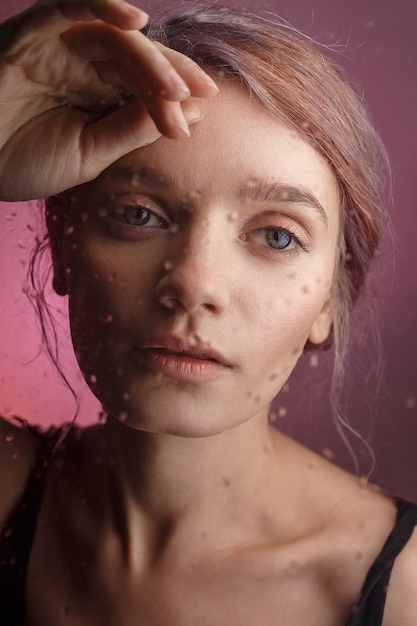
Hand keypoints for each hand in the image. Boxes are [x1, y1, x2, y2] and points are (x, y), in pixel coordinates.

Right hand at [0, 0, 216, 199]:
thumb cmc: (25, 161)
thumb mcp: (92, 153)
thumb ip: (134, 130)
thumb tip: (190, 112)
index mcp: (96, 90)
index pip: (145, 82)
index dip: (175, 91)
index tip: (205, 108)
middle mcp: (80, 62)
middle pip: (137, 58)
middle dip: (171, 75)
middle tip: (199, 95)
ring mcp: (55, 45)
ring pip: (112, 37)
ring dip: (148, 58)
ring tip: (175, 85)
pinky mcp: (28, 35)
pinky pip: (63, 8)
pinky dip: (99, 6)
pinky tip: (134, 21)